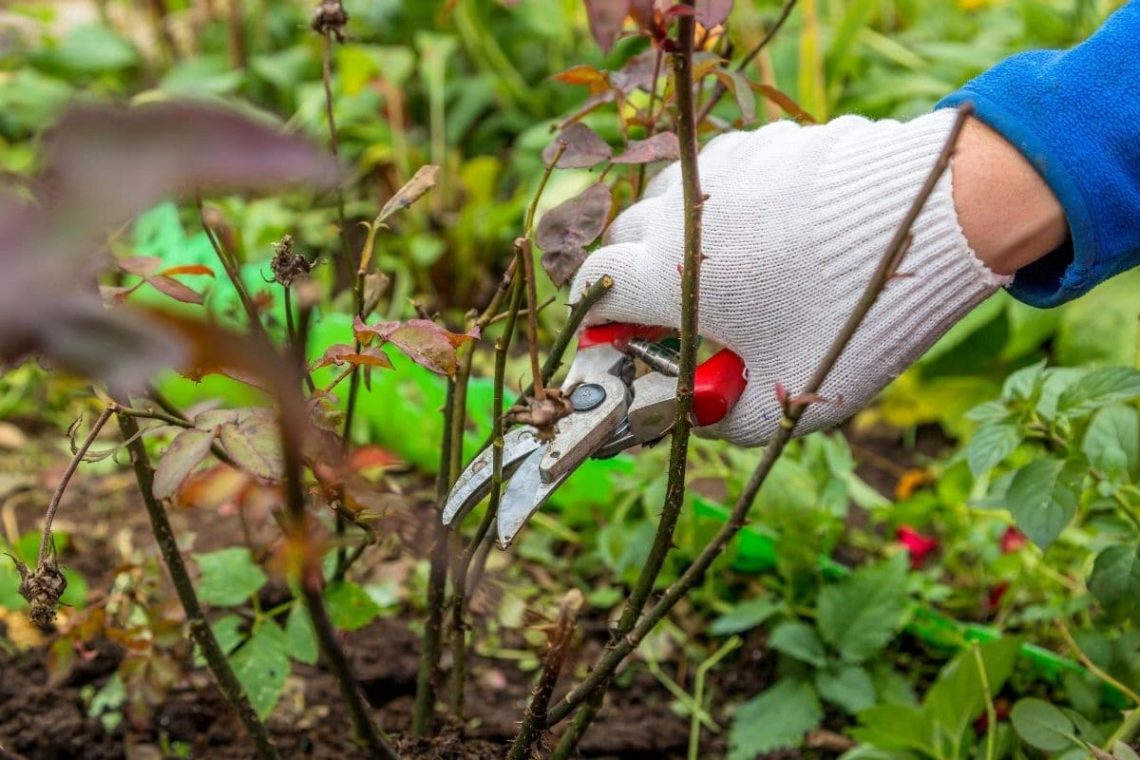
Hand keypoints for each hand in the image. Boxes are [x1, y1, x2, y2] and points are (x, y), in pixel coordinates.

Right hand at [570, 110, 1053, 445]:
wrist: (938, 218)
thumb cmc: (853, 321)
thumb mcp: (785, 402)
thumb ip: (723, 420)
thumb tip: (698, 414)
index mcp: (668, 275)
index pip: (593, 285)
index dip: (600, 316)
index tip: (624, 335)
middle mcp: (681, 212)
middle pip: (626, 234)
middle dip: (641, 272)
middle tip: (687, 308)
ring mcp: (724, 167)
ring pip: (676, 198)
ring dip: (686, 233)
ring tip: (738, 268)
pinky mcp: (767, 141)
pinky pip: (728, 173)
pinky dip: (736, 202)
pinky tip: (783, 230)